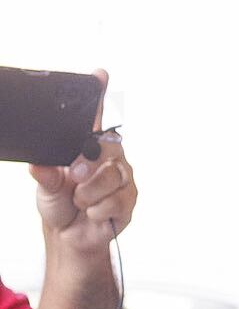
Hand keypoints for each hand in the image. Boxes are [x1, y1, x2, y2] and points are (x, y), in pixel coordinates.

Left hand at [31, 71, 134, 254]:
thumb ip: (44, 174)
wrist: (71, 234)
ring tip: (79, 200)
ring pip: (112, 176)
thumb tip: (38, 166)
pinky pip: (117, 199)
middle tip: (73, 177)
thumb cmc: (60, 203)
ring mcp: (122, 178)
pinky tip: (92, 211)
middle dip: (87, 165)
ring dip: (89, 192)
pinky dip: (98, 209)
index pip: (95, 116)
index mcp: (87, 147)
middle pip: (108, 148)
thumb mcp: (45, 185)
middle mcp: (109, 157)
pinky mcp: (130, 199)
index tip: (99, 74)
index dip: (99, 94)